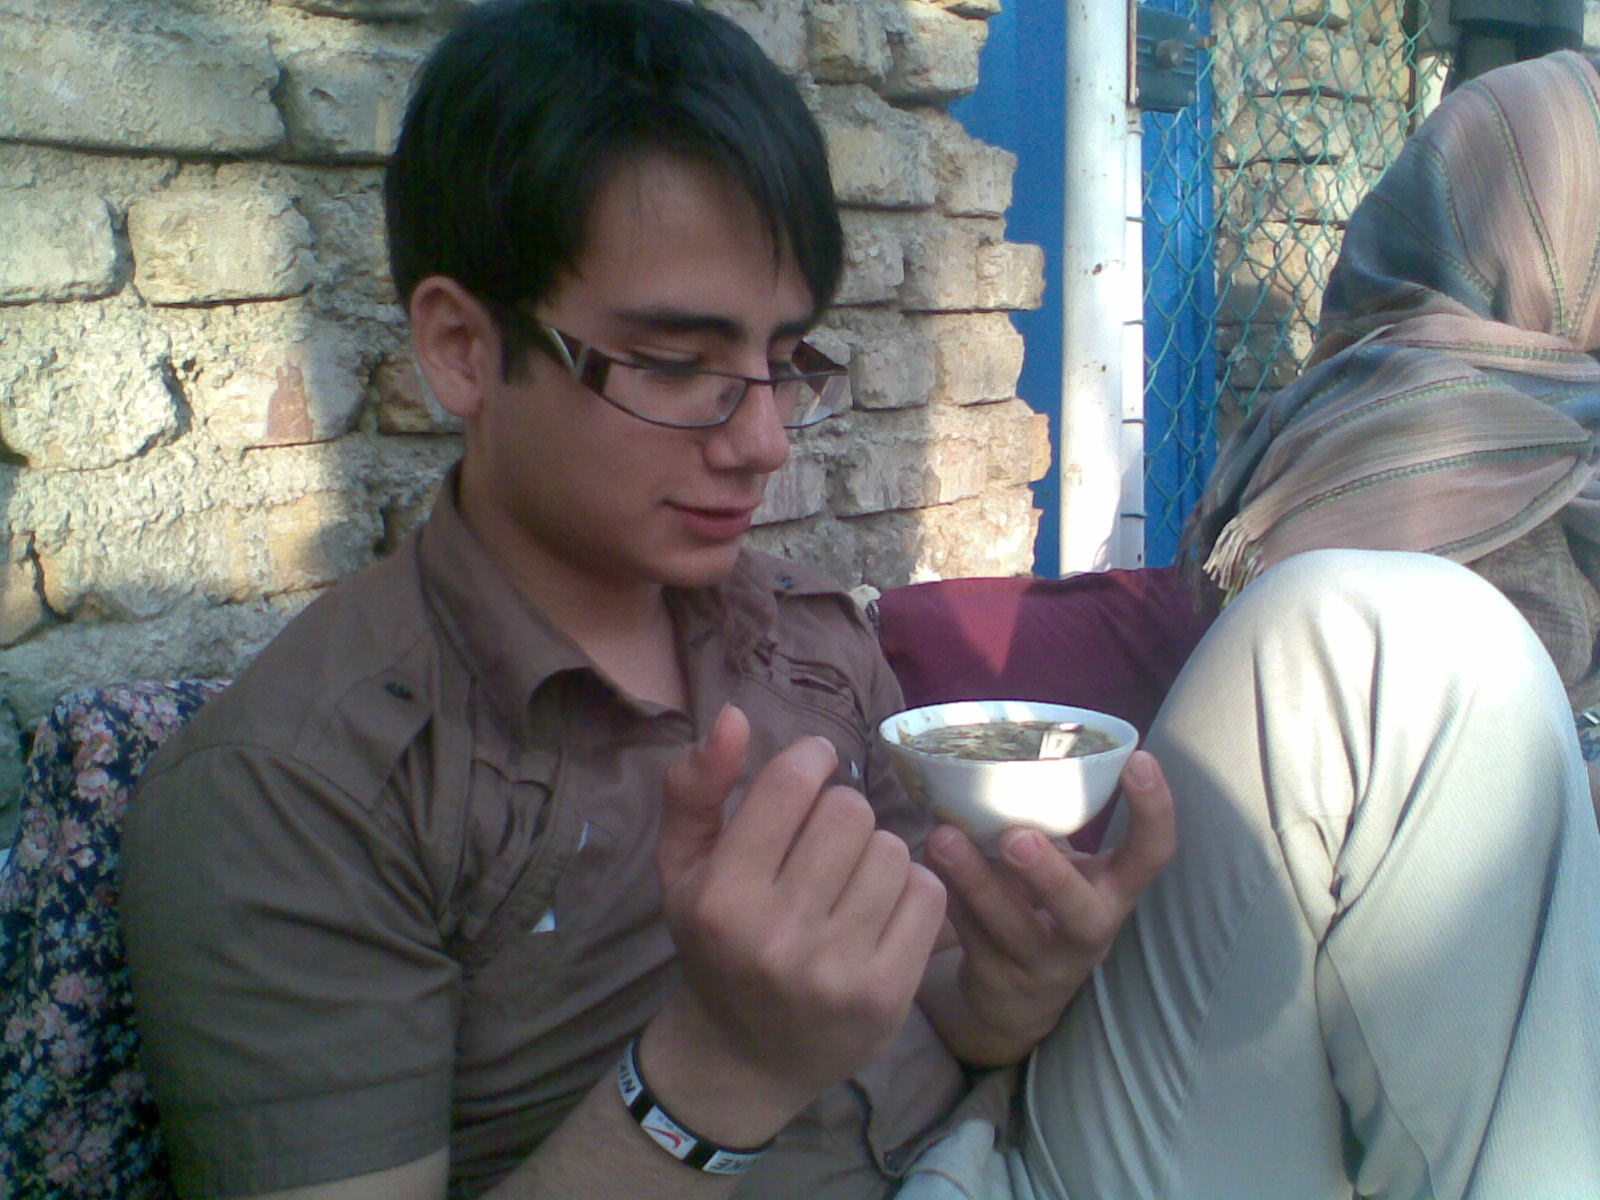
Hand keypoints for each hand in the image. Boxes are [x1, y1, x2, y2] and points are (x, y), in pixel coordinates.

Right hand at [648, 705, 947, 1143]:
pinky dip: (910, 892)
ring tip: (850, 883)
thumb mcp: (682, 865)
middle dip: (841, 815)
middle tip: (825, 845)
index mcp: (721, 898)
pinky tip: (879, 913)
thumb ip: (695, 785)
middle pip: (849, 812)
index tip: (814, 768)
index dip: (812, 760)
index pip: (792, 784)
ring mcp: (835, 970)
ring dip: (877, 855)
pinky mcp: (886, 995)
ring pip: (893, 851)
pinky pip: (928, 894)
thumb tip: (735, 716)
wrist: (744, 1057)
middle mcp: (775, 936)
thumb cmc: (715, 942)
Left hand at [923, 749, 1175, 1061]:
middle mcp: (1087, 933)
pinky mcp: (996, 980)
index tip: (1139, 761)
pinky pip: (968, 936)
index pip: (1152, 855)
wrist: (1021, 998)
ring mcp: (1042, 964)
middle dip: (1051, 876)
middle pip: (1083, 915)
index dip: (1154, 811)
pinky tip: (922, 863)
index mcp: (1113, 893)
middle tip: (1017, 836)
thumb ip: (1048, 823)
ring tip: (942, 838)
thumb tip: (1002, 747)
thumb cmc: (1044, 905)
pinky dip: (945, 895)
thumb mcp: (1064, 867)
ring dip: (975, 881)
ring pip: (1012, 929)